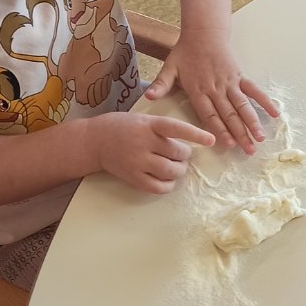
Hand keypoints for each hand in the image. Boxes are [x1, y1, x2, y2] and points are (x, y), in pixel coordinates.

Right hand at [92, 112, 215, 194]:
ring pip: (171, 171)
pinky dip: (168, 184)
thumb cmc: (123, 126)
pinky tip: (167, 178)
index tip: (211, 139)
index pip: (175, 128)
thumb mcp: (143, 118)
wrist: (95, 141)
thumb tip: (190, 142)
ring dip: (179, 170)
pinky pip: (159, 187)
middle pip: (177, 153)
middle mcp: (143, 142)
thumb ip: (163, 128)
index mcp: (147, 124)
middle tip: (181, 153)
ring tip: (176, 165)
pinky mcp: (133, 178)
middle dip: (185, 154)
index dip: (195, 134)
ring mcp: (137, 162)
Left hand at [142, 30, 280, 154]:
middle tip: (249, 151)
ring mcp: (230, 82)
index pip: (210, 114)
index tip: (229, 144)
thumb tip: (148, 97)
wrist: (203, 32)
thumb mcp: (169, 67)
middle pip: (229, 114)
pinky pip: (254, 89)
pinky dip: (264, 101)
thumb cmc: (185, 52)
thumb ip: (161, 84)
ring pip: (243, 105)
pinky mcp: (239, 76)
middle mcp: (216, 89)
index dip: (220, 130)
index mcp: (199, 90)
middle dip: (240, 133)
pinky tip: (275, 113)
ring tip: (260, 137)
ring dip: (252, 122)